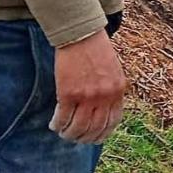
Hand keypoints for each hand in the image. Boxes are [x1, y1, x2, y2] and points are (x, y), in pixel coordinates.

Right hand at [50, 29, 126, 143]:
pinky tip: (54, 125)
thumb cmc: (96, 50)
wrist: (81, 34)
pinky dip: (58, 125)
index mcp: (118, 90)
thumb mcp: (113, 71)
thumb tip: (103, 111)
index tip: (94, 138)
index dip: (102, 134)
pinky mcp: (69, 93)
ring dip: (70, 134)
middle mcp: (104, 96)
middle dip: (85, 138)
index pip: (113, 121)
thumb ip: (110, 90)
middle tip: (76, 138)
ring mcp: (87, 96)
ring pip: (78, 127)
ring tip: (64, 133)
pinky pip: (63, 118)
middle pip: (95, 128)